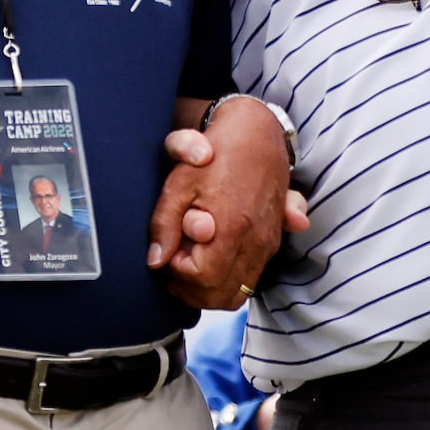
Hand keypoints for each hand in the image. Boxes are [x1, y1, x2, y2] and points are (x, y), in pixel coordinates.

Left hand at [146, 99, 307, 308]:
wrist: (256, 132)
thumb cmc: (215, 153)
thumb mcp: (179, 182)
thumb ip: (165, 224)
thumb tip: (155, 261)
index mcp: (233, 227)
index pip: (203, 277)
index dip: (179, 271)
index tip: (171, 251)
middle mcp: (256, 241)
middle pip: (222, 296)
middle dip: (192, 289)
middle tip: (175, 264)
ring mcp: (268, 243)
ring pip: (239, 294)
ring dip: (210, 289)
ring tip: (190, 264)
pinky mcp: (273, 240)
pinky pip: (252, 279)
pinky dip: (230, 281)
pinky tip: (213, 259)